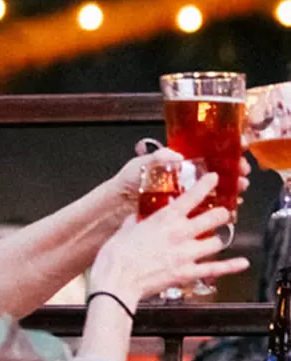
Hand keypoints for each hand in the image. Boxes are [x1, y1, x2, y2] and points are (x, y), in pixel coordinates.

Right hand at [90, 173, 249, 300]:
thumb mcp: (125, 229)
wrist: (118, 280)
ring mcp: (187, 254)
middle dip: (220, 213)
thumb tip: (137, 218)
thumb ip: (137, 221)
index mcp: (165, 218)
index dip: (206, 185)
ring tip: (217, 237)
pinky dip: (231, 266)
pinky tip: (242, 263)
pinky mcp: (188, 273)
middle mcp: (180, 233)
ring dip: (217, 239)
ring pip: (217, 242)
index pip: (193, 196)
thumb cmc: (117, 254)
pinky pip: (215, 269)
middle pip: (214, 217)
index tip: (214, 179)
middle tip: (221, 212)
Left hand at [108, 147, 250, 205]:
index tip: (239, 150)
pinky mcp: (182, 210)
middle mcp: (183, 176)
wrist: (117, 204)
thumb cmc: (126, 180)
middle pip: (214, 170)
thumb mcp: (140, 164)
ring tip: (241, 189)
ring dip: (230, 188)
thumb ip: (157, 158)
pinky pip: (204, 207)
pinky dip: (218, 206)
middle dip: (232, 170)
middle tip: (243, 174)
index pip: (204, 152)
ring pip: (213, 189)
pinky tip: (231, 206)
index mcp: (175, 162)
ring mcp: (183, 192)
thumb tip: (176, 155)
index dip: (224, 151)